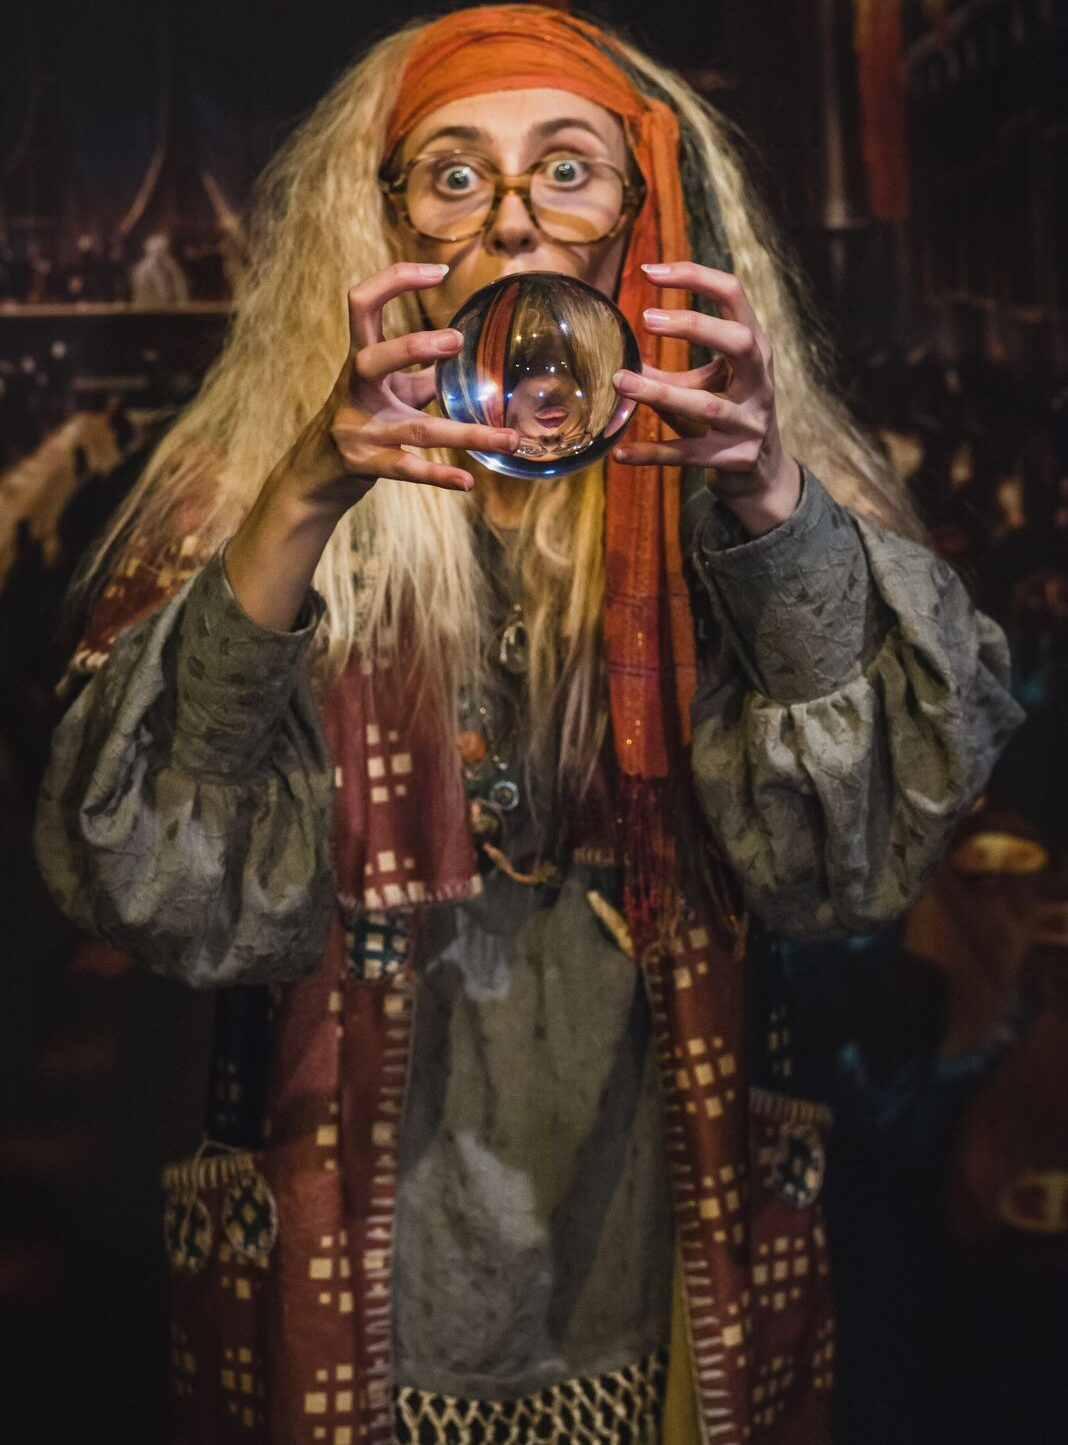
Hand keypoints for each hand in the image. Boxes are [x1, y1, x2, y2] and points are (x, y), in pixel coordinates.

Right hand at [225, 262, 518, 630]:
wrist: (315, 475)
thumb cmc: (360, 421)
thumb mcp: (386, 391)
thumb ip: (421, 374)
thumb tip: (465, 356)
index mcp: (359, 359)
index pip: (362, 304)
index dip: (394, 281)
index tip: (437, 272)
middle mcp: (354, 390)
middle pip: (372, 359)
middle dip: (411, 348)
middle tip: (456, 341)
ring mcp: (358, 430)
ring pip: (417, 429)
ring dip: (469, 435)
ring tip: (511, 439)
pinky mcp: (365, 466)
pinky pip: (408, 470)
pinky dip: (440, 476)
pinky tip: (468, 482)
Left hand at [611, 261, 800, 533]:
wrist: (762, 472)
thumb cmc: (728, 413)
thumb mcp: (708, 384)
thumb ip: (671, 369)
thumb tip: (619, 352)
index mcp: (755, 350)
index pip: (734, 296)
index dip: (695, 278)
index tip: (651, 272)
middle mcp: (760, 382)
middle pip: (740, 342)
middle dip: (695, 327)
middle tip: (646, 320)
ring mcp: (750, 423)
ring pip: (706, 406)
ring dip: (658, 392)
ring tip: (620, 381)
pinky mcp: (734, 459)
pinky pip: (687, 455)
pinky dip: (652, 453)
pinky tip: (620, 453)